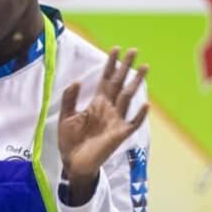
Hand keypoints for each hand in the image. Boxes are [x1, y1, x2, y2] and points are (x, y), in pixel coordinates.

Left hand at [59, 48, 148, 200]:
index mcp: (96, 102)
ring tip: (144, 67)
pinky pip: (133, 122)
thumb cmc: (70, 141)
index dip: (111, 64)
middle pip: (119, 83)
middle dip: (126, 67)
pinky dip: (139, 114)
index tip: (116, 49)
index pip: (106, 79)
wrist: (73, 162)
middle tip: (134, 50)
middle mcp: (108, 108)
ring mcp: (116, 120)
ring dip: (136, 82)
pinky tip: (145, 104)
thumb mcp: (66, 117)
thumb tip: (77, 80)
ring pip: (128, 97)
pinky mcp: (120, 134)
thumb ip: (70, 98)